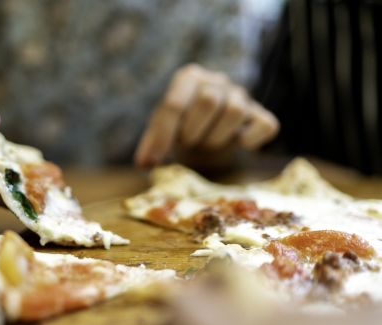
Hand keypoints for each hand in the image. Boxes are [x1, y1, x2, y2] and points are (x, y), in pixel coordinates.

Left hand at [135, 64, 278, 166]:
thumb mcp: (163, 132)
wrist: (209, 137)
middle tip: (188, 142)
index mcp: (189, 77)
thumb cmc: (182, 130)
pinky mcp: (262, 115)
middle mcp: (217, 80)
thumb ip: (152, 144)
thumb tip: (143, 163)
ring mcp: (242, 95)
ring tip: (207, 143)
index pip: (174, 104)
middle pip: (208, 101)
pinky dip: (249, 141)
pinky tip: (236, 145)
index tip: (152, 161)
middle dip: (193, 132)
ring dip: (216, 138)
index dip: (162, 136)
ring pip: (235, 111)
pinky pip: (264, 125)